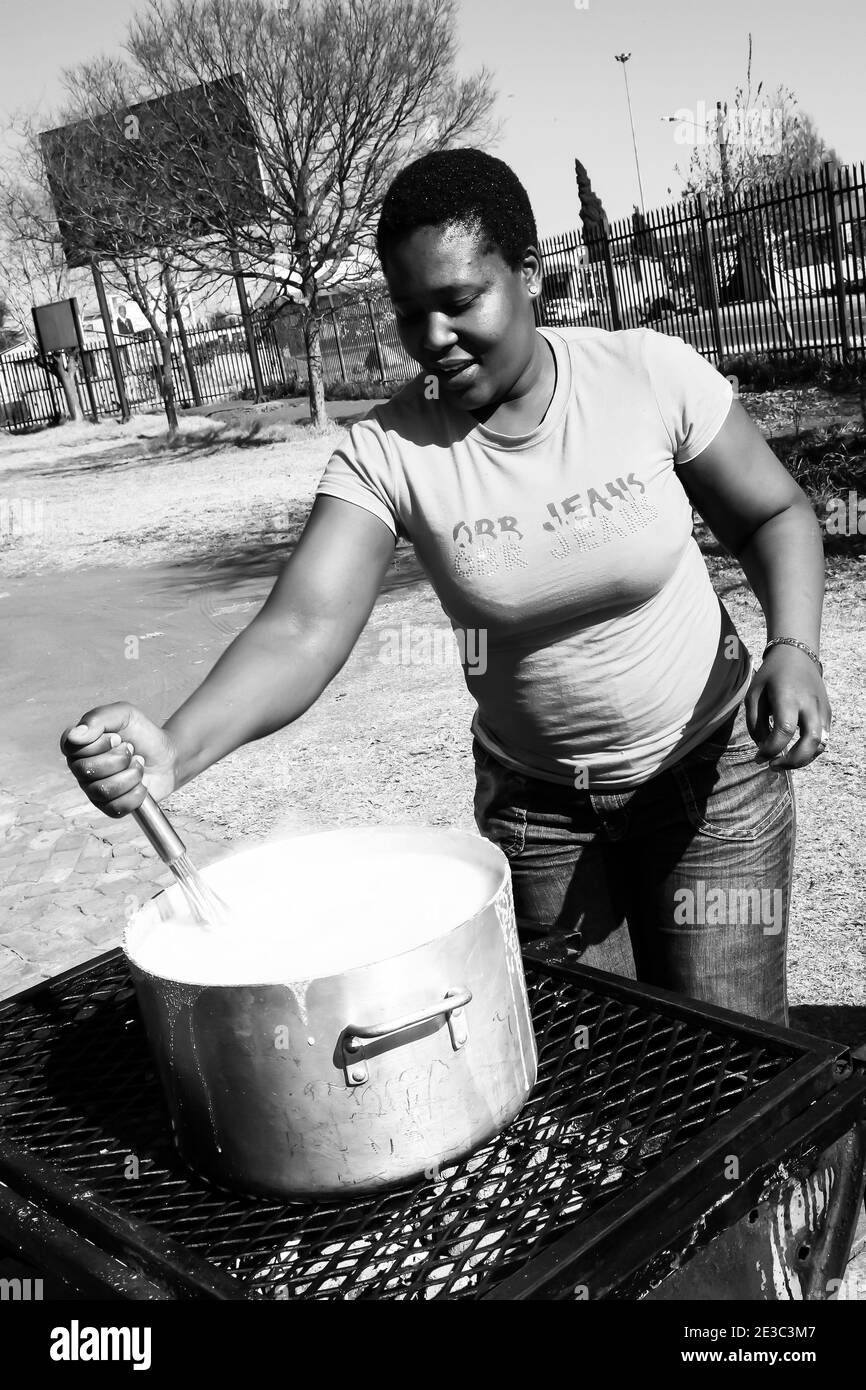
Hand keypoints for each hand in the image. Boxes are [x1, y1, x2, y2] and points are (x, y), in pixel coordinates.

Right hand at [60, 704, 177, 817]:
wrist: (167, 756)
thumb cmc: (142, 734)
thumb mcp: (124, 714)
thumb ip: (98, 718)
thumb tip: (74, 735)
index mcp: (79, 746)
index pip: (72, 748)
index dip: (99, 744)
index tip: (116, 737)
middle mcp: (81, 769)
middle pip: (87, 770)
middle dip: (119, 758)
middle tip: (131, 751)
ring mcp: (93, 790)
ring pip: (103, 790)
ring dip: (130, 774)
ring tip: (138, 765)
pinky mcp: (110, 807)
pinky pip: (116, 807)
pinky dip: (136, 793)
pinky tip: (140, 783)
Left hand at [745, 646, 831, 769]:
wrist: (797, 655)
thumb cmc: (771, 675)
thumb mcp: (754, 694)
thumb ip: (755, 723)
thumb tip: (763, 748)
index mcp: (788, 697)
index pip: (784, 731)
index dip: (770, 749)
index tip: (758, 756)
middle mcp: (810, 704)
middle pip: (811, 742)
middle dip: (792, 762)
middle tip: (773, 766)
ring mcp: (822, 709)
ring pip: (821, 745)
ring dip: (802, 760)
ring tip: (782, 762)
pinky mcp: (827, 713)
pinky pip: (823, 739)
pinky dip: (809, 751)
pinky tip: (792, 751)